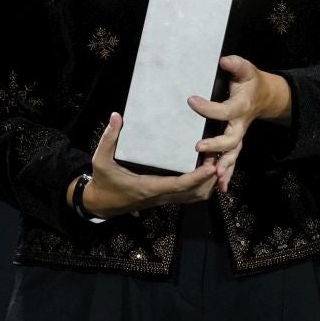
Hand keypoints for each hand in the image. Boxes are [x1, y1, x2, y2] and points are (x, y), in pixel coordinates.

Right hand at [74, 112, 217, 218]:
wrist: (101, 204)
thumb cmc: (103, 182)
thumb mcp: (101, 160)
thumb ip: (108, 139)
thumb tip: (116, 116)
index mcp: (148, 187)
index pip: (178, 185)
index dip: (197, 177)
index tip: (211, 166)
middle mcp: (160, 196)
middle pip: (194, 193)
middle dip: (209, 178)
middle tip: (219, 156)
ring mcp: (164, 199)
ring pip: (194, 197)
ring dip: (207, 183)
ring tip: (215, 161)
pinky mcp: (165, 199)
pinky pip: (189, 196)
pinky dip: (201, 186)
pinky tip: (205, 171)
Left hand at [188, 55, 289, 191]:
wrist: (264, 96)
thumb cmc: (251, 81)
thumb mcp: (246, 69)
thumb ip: (236, 64)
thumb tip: (224, 60)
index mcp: (241, 107)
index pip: (224, 110)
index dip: (208, 107)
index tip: (191, 100)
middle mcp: (241, 125)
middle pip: (231, 140)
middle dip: (216, 145)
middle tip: (199, 147)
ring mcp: (239, 135)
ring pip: (233, 154)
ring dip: (224, 166)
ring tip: (214, 177)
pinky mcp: (235, 142)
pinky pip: (232, 160)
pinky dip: (227, 174)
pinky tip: (220, 188)